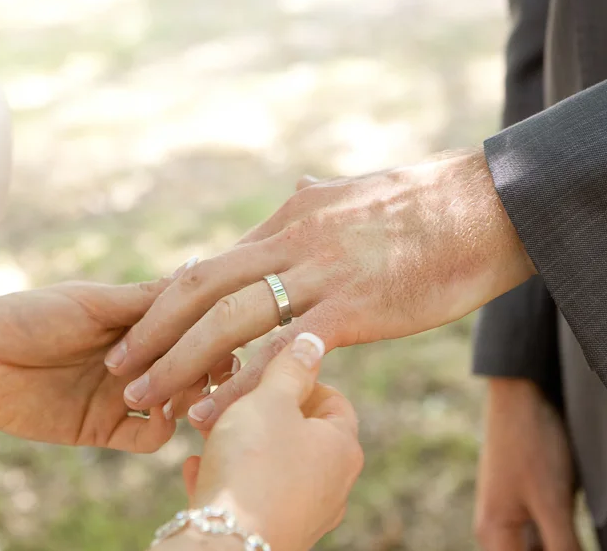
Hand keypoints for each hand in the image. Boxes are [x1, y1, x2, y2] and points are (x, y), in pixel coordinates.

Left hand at [0, 272, 232, 452]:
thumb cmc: (29, 316)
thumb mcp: (92, 301)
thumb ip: (145, 300)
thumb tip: (198, 274)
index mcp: (135, 325)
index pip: (187, 330)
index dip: (207, 332)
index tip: (218, 331)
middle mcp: (135, 360)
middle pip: (189, 367)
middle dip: (203, 366)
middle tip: (207, 365)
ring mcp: (122, 395)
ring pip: (177, 403)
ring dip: (187, 396)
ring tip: (181, 388)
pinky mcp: (103, 429)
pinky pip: (148, 437)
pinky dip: (161, 429)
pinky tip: (157, 412)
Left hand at [106, 148, 534, 428]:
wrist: (490, 206)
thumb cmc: (429, 205)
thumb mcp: (355, 192)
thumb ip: (315, 200)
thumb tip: (296, 193)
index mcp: (289, 219)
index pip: (213, 264)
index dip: (170, 303)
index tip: (143, 334)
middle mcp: (290, 242)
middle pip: (198, 288)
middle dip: (151, 329)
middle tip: (116, 366)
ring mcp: (319, 274)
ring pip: (226, 321)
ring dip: (176, 361)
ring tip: (142, 397)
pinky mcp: (353, 307)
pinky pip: (281, 353)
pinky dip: (239, 386)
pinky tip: (212, 415)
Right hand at [172, 333, 362, 550]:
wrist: (226, 546)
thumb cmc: (253, 466)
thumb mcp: (269, 401)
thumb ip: (290, 368)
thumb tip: (313, 341)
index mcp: (342, 448)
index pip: (333, 400)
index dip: (298, 380)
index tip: (263, 373)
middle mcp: (332, 485)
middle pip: (300, 433)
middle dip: (261, 411)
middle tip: (228, 398)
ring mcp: (304, 514)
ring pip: (273, 464)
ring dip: (241, 443)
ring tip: (207, 428)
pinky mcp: (273, 534)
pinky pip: (252, 497)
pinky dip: (230, 477)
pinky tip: (199, 467)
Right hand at [474, 378, 580, 550]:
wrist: (524, 391)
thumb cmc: (532, 442)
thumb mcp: (553, 503)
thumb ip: (564, 548)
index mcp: (494, 535)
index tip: (574, 546)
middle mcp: (497, 529)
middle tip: (579, 538)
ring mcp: (513, 513)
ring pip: (541, 549)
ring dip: (563, 546)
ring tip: (579, 532)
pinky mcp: (528, 499)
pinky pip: (546, 533)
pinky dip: (564, 538)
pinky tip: (580, 530)